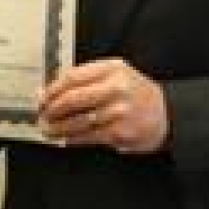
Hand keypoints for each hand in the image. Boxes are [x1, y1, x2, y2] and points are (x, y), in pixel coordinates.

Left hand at [38, 58, 168, 152]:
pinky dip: (72, 139)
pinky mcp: (120, 131)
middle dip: (51, 109)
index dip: (52, 89)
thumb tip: (50, 91)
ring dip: (58, 127)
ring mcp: (119, 110)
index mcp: (112, 68)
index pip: (72, 77)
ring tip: (49, 130)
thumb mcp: (116, 75)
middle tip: (42, 115)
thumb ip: (87, 79)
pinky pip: (88, 136)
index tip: (42, 98)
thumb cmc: (136, 94)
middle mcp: (115, 87)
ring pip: (77, 120)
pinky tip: (65, 139)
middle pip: (71, 98)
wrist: (167, 115)